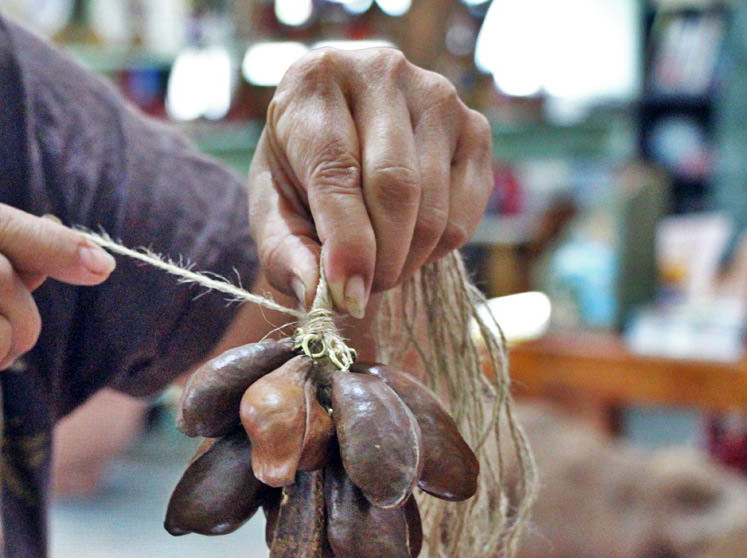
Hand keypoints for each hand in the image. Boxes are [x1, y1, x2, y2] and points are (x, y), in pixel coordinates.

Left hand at [248, 47, 492, 317]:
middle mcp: (382, 72)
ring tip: (377, 268)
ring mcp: (437, 96)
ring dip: (406, 261)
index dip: (346, 243)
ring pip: (434, 207)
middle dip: (380, 260)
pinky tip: (407, 244)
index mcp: (316, 83)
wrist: (341, 127)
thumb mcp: (272, 206)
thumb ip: (284, 252)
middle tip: (360, 292)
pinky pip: (465, 213)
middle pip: (396, 189)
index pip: (339, 173)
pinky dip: (436, 250)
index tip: (346, 297)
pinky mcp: (474, 127)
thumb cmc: (297, 169)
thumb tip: (316, 296)